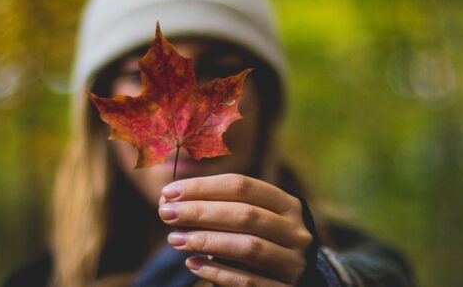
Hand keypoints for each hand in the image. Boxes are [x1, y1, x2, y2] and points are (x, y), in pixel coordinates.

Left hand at [159, 173, 312, 286]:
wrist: (296, 281)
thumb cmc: (262, 243)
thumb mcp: (252, 221)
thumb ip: (219, 208)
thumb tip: (170, 200)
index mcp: (288, 205)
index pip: (243, 186)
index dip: (203, 186)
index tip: (169, 192)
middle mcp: (296, 232)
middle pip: (244, 215)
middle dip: (199, 212)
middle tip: (166, 213)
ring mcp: (294, 263)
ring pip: (248, 247)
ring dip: (206, 241)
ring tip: (174, 240)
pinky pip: (248, 281)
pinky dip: (217, 272)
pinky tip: (192, 264)